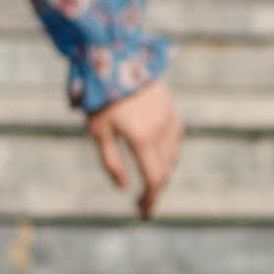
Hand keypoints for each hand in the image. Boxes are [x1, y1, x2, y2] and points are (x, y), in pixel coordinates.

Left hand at [85, 80, 183, 217]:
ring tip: (149, 181)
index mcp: (142, 139)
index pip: (154, 179)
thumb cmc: (101, 99)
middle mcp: (161, 131)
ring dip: (163, 172)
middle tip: (144, 203)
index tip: (143, 212)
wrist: (116, 61)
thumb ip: (111, 162)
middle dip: (156, 190)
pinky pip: (176, 139)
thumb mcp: (98, 132)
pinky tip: (158, 156)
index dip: (150, 199)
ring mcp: (169, 119)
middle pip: (166, 171)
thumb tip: (124, 188)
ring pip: (173, 156)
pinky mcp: (170, 110)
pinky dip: (169, 154)